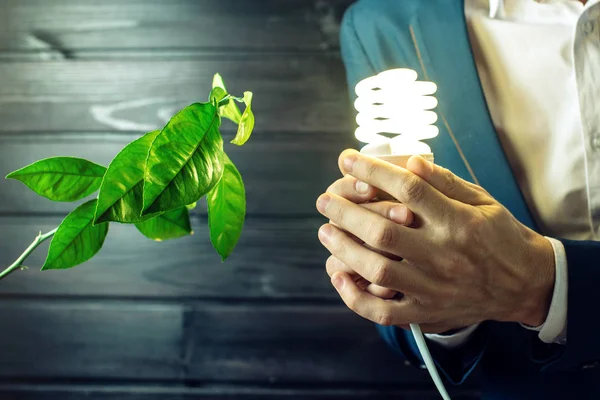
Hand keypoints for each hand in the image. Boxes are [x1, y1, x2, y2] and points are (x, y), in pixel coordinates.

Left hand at [316, 150, 554, 332]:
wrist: (525, 283)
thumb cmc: (500, 234)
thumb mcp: (481, 200)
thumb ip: (444, 182)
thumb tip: (408, 161)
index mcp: (458, 222)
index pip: (406, 190)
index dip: (371, 171)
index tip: (346, 160)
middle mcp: (443, 255)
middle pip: (382, 230)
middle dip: (346, 212)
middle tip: (325, 200)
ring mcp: (434, 288)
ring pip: (377, 270)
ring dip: (344, 249)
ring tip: (326, 232)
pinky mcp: (427, 312)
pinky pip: (384, 311)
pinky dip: (356, 297)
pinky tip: (339, 276)